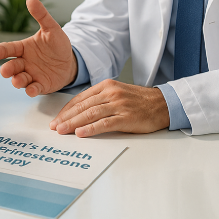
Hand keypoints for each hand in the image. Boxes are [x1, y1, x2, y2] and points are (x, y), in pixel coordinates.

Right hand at [0, 0, 76, 95]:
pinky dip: (31, 90)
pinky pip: (33, 88)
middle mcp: (24, 62)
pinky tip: (30, 90)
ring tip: (18, 81)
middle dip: (7, 69)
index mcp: (23, 48)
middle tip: (5, 71)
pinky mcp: (40, 85)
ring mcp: (31, 74)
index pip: (9, 49)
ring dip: (17, 81)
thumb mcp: (52, 28)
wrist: (70, 61)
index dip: (0, 51)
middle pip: (11, 66)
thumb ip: (41, 15)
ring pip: (20, 79)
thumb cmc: (57, 44)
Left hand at [49, 79, 169, 136]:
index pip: (80, 98)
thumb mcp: (117, 93)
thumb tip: (79, 112)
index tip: (57, 119)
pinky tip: (81, 133)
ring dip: (74, 123)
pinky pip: (104, 123)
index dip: (67, 110)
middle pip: (83, 106)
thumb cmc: (139, 101)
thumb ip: (100, 99)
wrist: (163, 104)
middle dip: (66, 117)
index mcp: (106, 86)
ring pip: (90, 114)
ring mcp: (118, 105)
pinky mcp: (126, 117)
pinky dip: (91, 128)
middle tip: (55, 127)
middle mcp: (110, 93)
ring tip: (62, 131)